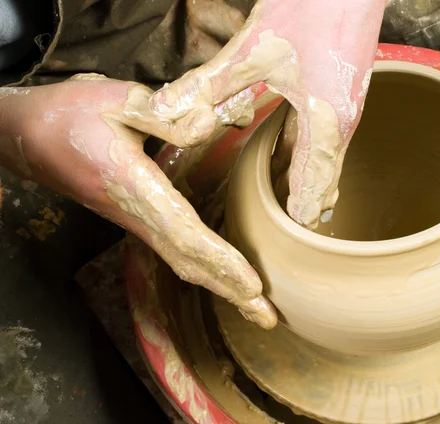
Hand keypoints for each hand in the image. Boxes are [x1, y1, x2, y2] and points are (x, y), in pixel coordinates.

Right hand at [0, 77, 276, 328]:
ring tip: (253, 303)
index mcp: (132, 187)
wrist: (25, 136)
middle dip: (228, 290)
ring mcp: (134, 220)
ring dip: (219, 283)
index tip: (252, 285)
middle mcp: (135, 214)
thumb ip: (165, 114)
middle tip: (266, 317)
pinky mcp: (135, 217)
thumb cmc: (69, 114)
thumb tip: (211, 123)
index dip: (219, 261)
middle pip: (187, 261)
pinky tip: (221, 272)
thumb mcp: (117, 100)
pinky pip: (174, 249)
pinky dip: (204, 266)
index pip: (184, 233)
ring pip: (181, 260)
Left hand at [150, 0, 386, 227]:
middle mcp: (341, 123)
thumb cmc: (314, 8)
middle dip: (304, 208)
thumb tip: (167, 114)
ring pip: (327, 163)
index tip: (287, 243)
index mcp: (324, 123)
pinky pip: (326, 140)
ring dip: (307, 185)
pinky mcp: (343, 93)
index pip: (312, 187)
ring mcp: (346, 109)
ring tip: (291, 209)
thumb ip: (209, 85)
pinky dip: (310, 159)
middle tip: (286, 235)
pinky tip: (296, 157)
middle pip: (325, 182)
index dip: (297, 216)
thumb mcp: (254, 50)